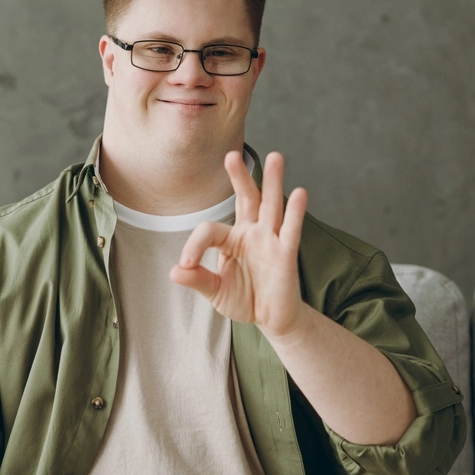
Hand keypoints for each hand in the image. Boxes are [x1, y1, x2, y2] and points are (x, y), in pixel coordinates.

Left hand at [169, 151, 308, 338]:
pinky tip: (300, 192)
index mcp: (230, 239)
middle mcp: (251, 233)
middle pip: (246, 199)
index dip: (194, 245)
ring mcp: (270, 241)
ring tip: (276, 157)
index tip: (187, 264)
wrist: (272, 319)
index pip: (209, 230)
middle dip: (240, 177)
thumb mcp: (215, 291)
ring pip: (271, 205)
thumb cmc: (244, 300)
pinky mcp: (286, 254)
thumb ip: (197, 279)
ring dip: (272, 182)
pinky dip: (295, 212)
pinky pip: (290, 230)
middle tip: (232, 154)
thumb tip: (174, 271)